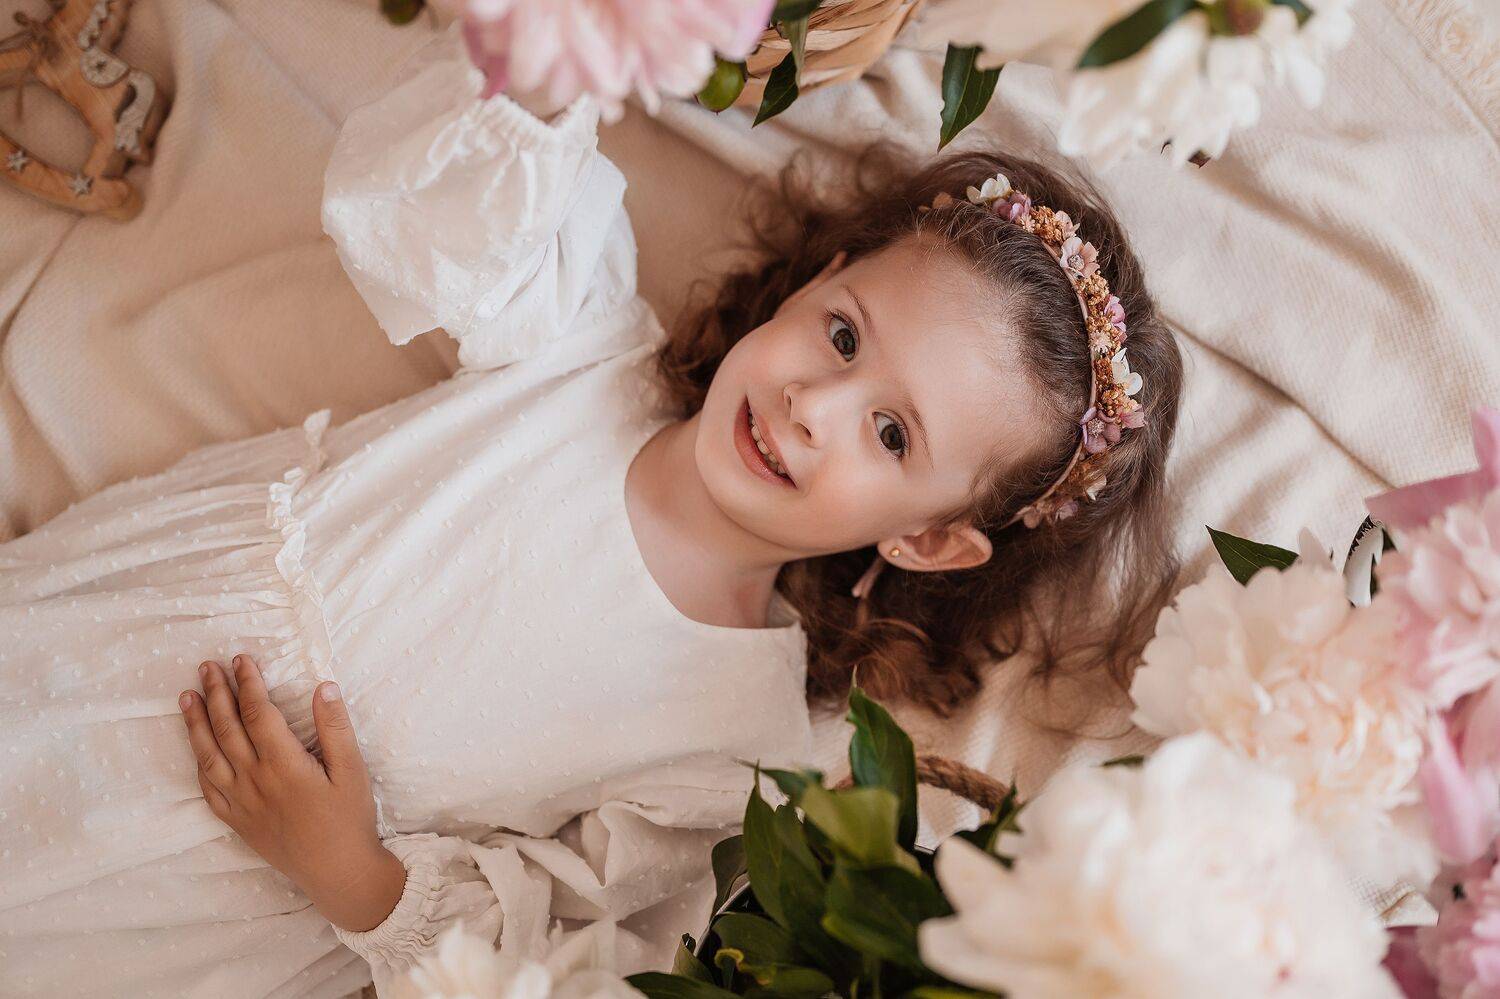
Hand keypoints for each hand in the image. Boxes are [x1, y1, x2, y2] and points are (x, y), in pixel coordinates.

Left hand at [179, 654, 406, 931]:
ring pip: (209, 755)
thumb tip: (324, 687)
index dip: (248, 684)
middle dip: (216, 693)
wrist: (337, 872)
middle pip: (227, 728)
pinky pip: (207, 788)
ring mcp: (241, 803)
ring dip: (196, 723)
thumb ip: (336, 728)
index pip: (258, 713)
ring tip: (187, 696)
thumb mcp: (353, 771)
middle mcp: (255, 781)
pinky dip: (198, 762)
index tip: (242, 660)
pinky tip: (196, 747)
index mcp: (284, 765)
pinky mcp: (236, 821)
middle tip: (207, 666)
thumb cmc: (350, 820)